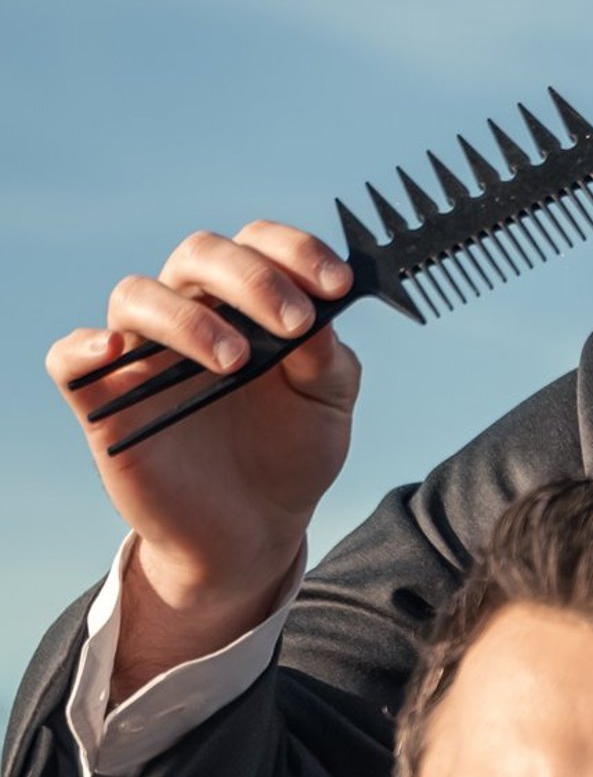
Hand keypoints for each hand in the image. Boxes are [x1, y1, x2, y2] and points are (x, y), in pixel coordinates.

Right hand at [46, 223, 360, 692]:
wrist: (255, 530)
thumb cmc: (289, 454)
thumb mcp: (326, 407)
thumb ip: (328, 361)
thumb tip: (320, 319)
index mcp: (246, 301)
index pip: (258, 246)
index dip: (295, 252)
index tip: (337, 284)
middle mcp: (191, 311)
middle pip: (199, 255)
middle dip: (252, 279)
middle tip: (294, 323)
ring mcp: (144, 352)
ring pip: (138, 295)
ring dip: (188, 317)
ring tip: (236, 361)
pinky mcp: (105, 398)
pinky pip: (71, 359)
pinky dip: (85, 347)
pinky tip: (113, 351)